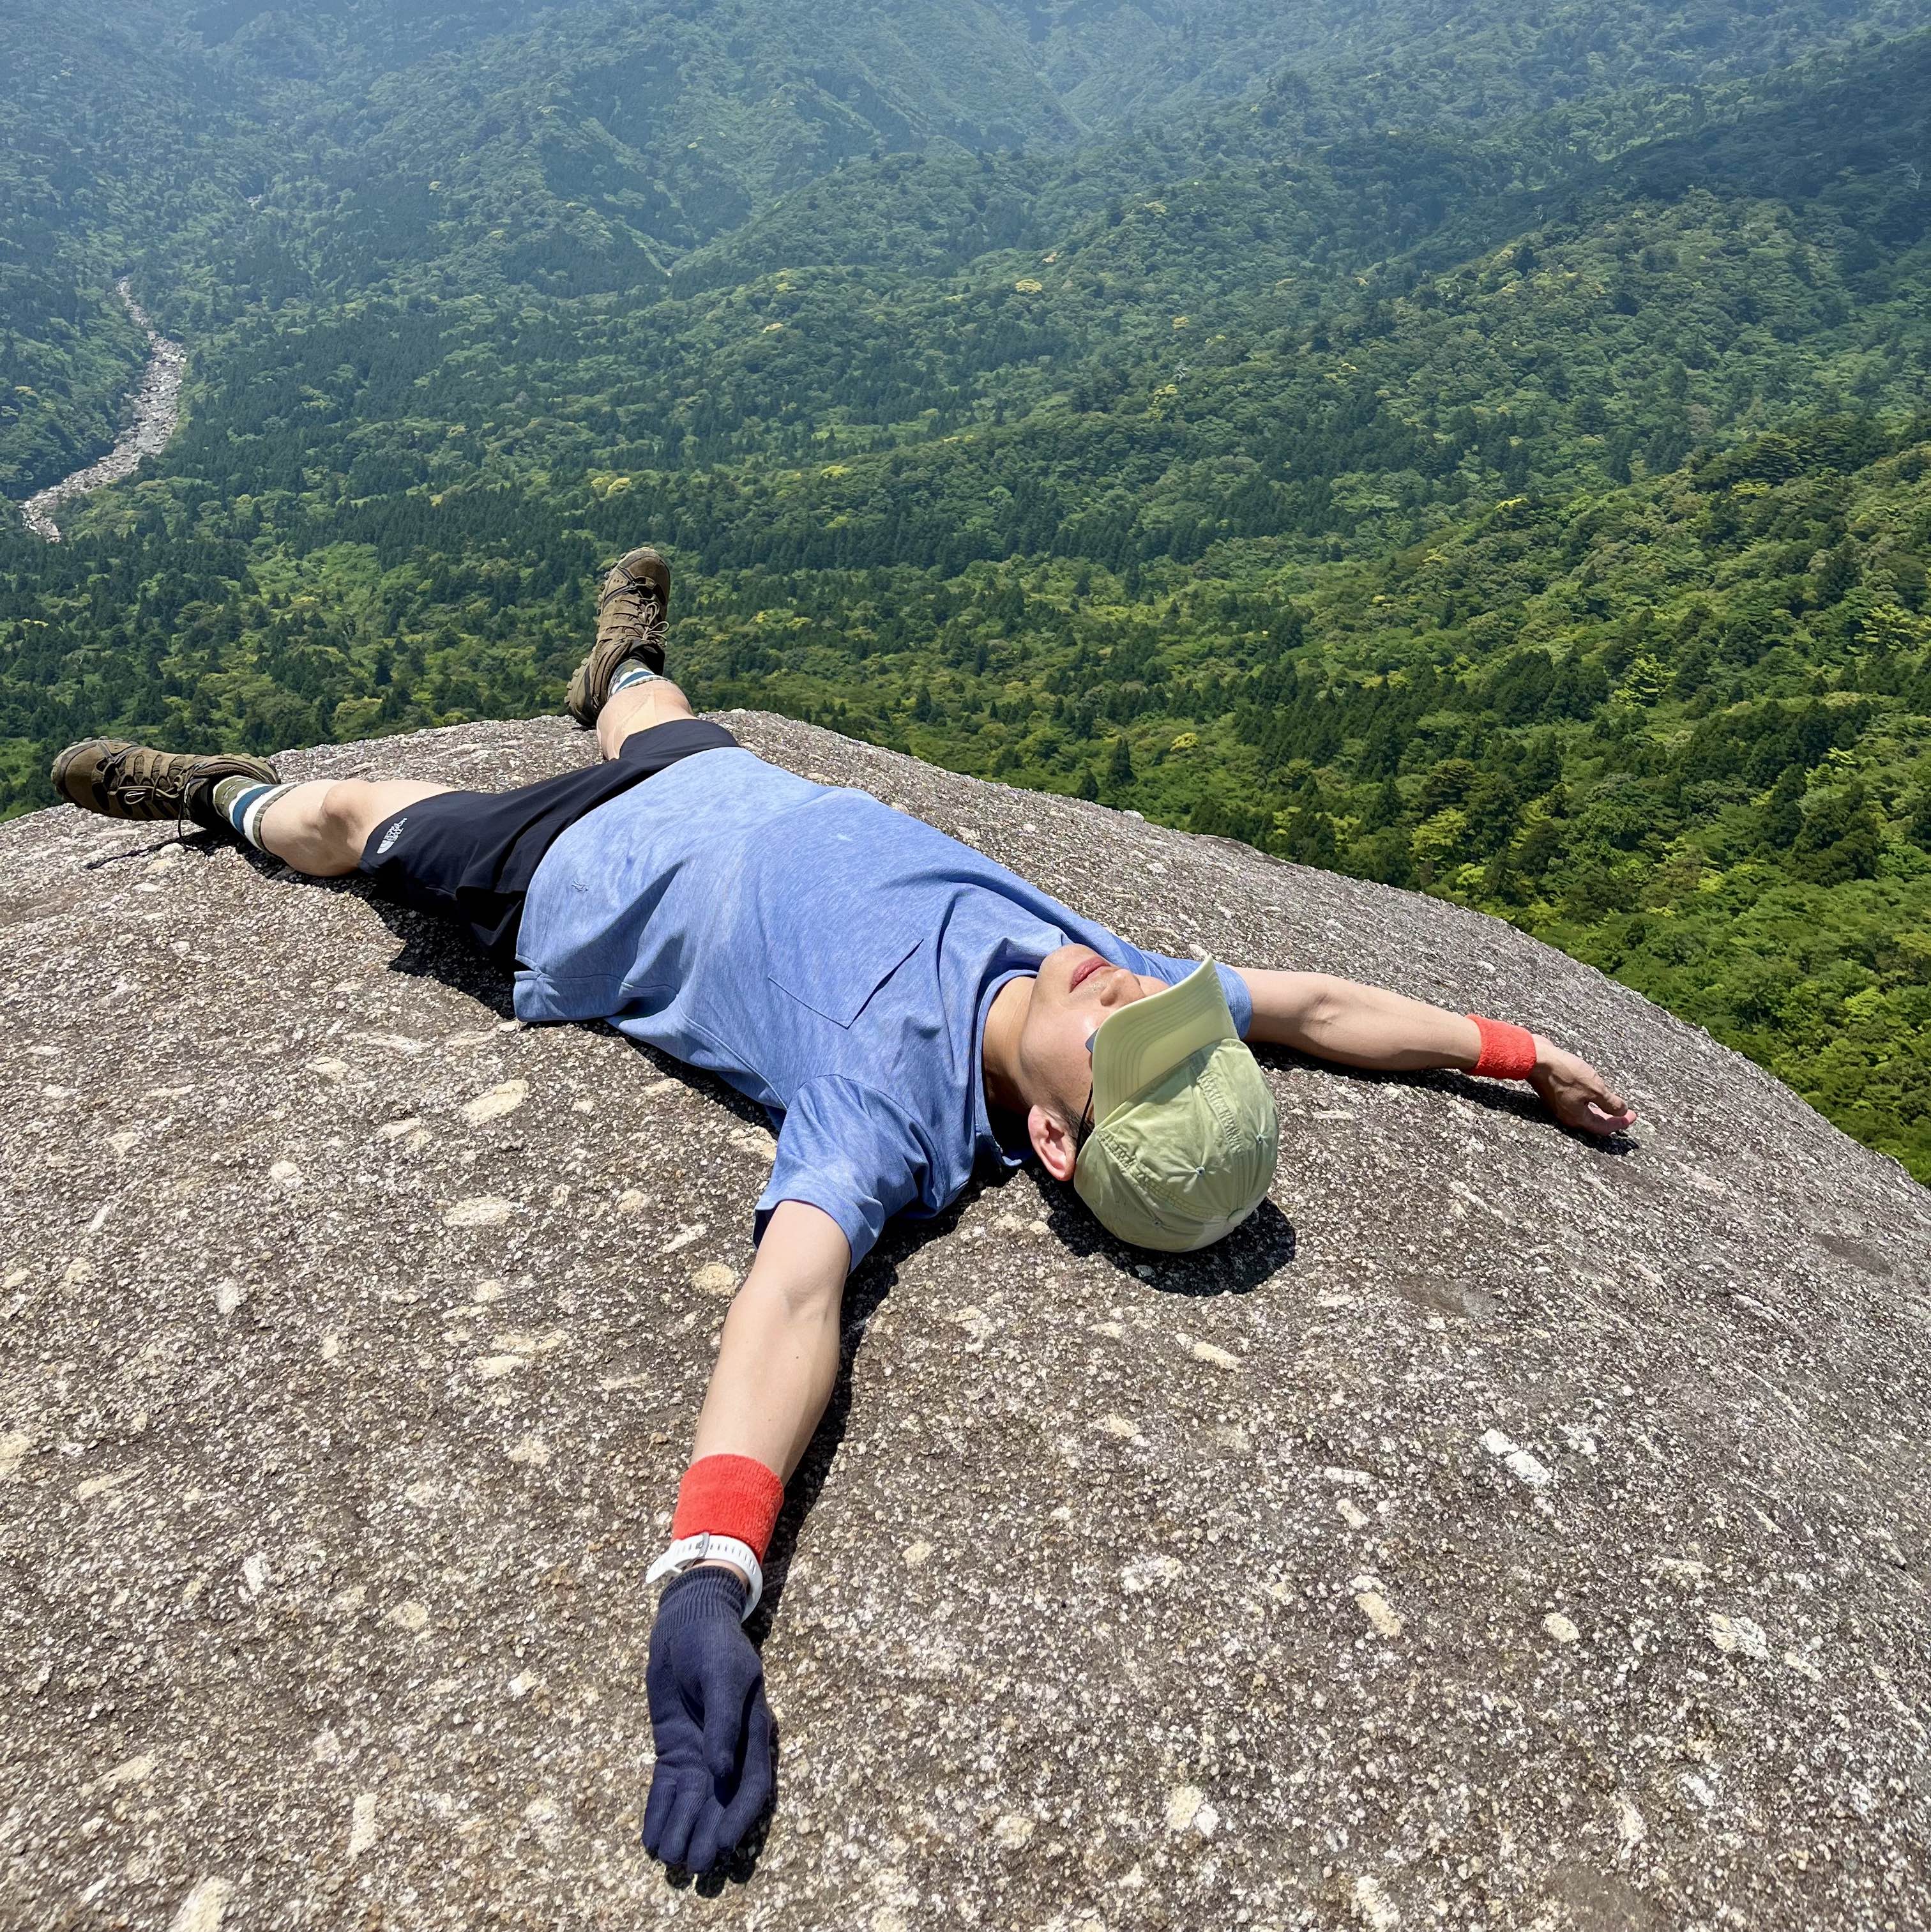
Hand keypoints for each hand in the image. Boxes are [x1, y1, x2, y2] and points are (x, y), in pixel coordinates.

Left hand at [642, 1565, 774, 1871]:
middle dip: (709, 1833)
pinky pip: (668, 1788)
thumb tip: (721, 1771)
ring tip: (669, 1859)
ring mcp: (701, 1751)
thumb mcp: (720, 1676)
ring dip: (683, 1829)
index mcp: (753, 1732)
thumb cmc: (712, 1643)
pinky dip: (661, 1812)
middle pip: (721, 1802)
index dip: (740, 1818)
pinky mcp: (674, 1748)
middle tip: (694, 1863)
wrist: (687, 1622)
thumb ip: (722, 1722)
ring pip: (693, 1801)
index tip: (725, 1845)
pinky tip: (651, 1838)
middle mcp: (729, 1749)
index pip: (751, 1785)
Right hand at [1527, 1037, 1636, 1135]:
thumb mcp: (1594, 1088)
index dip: (1621, 1123)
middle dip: (1612, 1118)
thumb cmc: (1565, 1073)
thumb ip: (1610, 1103)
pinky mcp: (1555, 1093)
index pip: (1604, 1127)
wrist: (1537, 1059)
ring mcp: (1559, 1104)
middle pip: (1594, 1122)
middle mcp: (1567, 1115)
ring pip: (1585, 1112)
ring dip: (1600, 1110)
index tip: (1633, 1116)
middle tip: (1627, 1113)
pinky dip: (1589, 1101)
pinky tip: (1593, 1092)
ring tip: (1612, 1103)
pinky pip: (1577, 1102)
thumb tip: (1621, 1112)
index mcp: (1577, 1117)